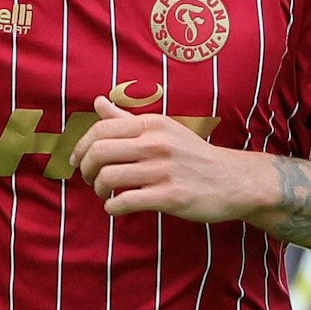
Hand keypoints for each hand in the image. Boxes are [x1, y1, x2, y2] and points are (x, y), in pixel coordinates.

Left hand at [65, 96, 257, 221]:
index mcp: (152, 124)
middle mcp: (157, 143)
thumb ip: (128, 119)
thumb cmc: (193, 155)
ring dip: (98, 190)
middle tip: (90, 180)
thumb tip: (98, 102)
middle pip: (99, 153)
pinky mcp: (171, 196)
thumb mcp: (164, 130)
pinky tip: (116, 208)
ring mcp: (164, 170)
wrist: (233, 180)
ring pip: (109, 178)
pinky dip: (113, 207)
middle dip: (86, 169)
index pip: (101, 130)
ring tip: (104, 194)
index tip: (77, 161)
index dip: (81, 147)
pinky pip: (126, 202)